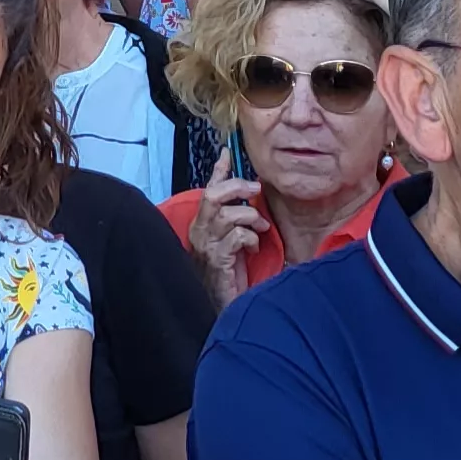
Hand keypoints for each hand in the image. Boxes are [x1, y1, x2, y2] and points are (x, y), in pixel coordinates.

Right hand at [187, 155, 271, 303]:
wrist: (222, 306)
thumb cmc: (228, 274)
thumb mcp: (232, 240)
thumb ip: (237, 220)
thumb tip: (251, 198)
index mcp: (202, 224)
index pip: (208, 190)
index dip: (218, 171)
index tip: (228, 153)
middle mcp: (199, 231)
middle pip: (212, 195)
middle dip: (236, 187)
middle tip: (255, 190)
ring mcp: (206, 246)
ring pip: (227, 214)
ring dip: (250, 217)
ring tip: (260, 228)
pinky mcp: (218, 260)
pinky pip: (236, 237)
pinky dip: (250, 238)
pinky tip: (253, 249)